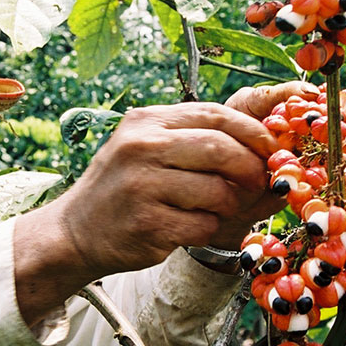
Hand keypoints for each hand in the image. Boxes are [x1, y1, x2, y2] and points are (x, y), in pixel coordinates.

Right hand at [13, 81, 316, 324]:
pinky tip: (187, 228)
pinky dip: (206, 230)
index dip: (253, 132)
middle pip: (221, 149)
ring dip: (228, 206)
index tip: (271, 149)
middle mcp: (141, 147)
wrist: (74, 231)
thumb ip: (198, 144)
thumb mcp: (148, 151)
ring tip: (214, 210)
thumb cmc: (123, 189)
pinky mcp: (147, 223)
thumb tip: (270, 155)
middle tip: (258, 184)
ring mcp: (141, 185)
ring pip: (217, 192)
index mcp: (146, 121)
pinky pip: (203, 226)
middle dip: (250, 170)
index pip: (215, 114)